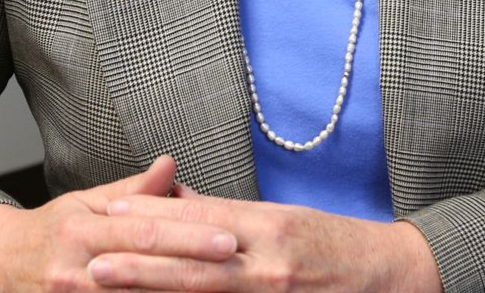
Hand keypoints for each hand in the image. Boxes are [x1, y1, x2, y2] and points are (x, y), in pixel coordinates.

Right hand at [0, 156, 238, 291]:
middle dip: (194, 272)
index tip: (230, 239)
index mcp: (82, 232)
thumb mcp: (85, 204)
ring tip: (222, 290)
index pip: (145, 234)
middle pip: (145, 273)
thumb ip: (132, 192)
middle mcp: (74, 271)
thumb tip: (170, 165)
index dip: (190, 237)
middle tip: (239, 267)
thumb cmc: (49, 233)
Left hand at [88, 194, 442, 292]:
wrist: (393, 277)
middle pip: (193, 261)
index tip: (110, 208)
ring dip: (153, 292)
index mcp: (270, 224)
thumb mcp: (283, 218)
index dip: (153, 213)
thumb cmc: (335, 245)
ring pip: (203, 292)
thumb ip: (231, 215)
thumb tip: (180, 201)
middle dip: (139, 262)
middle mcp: (269, 260)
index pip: (201, 216)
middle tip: (91, 261)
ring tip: (108, 285)